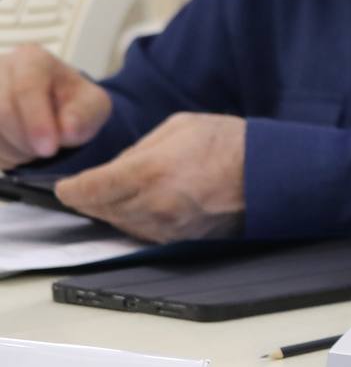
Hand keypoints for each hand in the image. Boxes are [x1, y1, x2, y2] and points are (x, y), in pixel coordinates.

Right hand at [0, 44, 111, 166]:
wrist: (53, 112)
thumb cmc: (73, 105)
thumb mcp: (93, 106)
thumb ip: (85, 115)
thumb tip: (67, 129)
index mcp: (32, 60)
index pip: (26, 89)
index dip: (36, 122)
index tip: (49, 148)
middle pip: (0, 109)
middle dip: (24, 138)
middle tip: (45, 150)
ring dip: (10, 147)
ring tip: (32, 146)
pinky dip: (0, 151)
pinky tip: (15, 148)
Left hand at [56, 113, 244, 241]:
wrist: (269, 173)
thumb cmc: (230, 145)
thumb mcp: (177, 127)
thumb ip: (138, 150)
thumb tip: (116, 168)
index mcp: (147, 172)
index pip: (87, 191)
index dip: (70, 190)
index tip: (65, 187)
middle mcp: (152, 205)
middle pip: (99, 210)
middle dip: (91, 198)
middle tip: (90, 188)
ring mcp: (166, 226)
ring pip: (119, 224)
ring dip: (113, 210)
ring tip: (122, 193)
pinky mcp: (180, 238)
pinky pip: (143, 232)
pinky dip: (136, 220)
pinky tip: (145, 205)